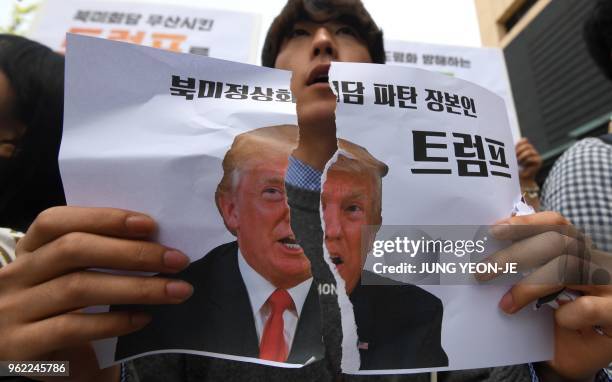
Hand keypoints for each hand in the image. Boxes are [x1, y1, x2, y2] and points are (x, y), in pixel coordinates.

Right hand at [0, 206, 192, 380]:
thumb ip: (103, 254)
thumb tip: (157, 239)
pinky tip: (144, 318)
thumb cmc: (75, 312)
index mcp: (29, 249)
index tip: (149, 225)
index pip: (57, 221)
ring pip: (79, 287)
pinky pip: (73, 327)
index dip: (103, 218)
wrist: (58, 366)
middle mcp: (14, 275)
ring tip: (176, 290)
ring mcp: (13, 310)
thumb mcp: (79, 276)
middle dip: (132, 253)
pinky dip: (114, 321)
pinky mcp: (20, 346)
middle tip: (177, 260)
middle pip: (73, 249)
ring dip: (136, 287)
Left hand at [480, 212, 611, 379]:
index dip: (526, 224)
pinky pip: (587, 307)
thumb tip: (488, 258)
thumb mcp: (539, 292)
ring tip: (506, 305)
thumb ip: (525, 270)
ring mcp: (610, 285)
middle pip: (557, 242)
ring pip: (569, 267)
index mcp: (579, 251)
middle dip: (515, 254)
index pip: (557, 224)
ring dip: (529, 286)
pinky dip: (566, 314)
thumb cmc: (557, 321)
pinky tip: (558, 320)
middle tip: (482, 271)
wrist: (580, 357)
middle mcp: (598, 261)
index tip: (493, 231)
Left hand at [516, 138, 541, 180]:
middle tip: (515, 157)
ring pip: (530, 151)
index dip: (518, 144)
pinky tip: (523, 165)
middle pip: (527, 145)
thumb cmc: (516, 169)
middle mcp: (532, 151)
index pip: (524, 140)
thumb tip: (518, 140)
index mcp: (526, 148)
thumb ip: (515, 149)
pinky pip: (531, 158)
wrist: (522, 179)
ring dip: (522, 156)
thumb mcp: (514, 157)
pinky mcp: (539, 161)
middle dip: (519, 151)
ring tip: (519, 162)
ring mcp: (537, 155)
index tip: (513, 150)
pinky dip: (525, 161)